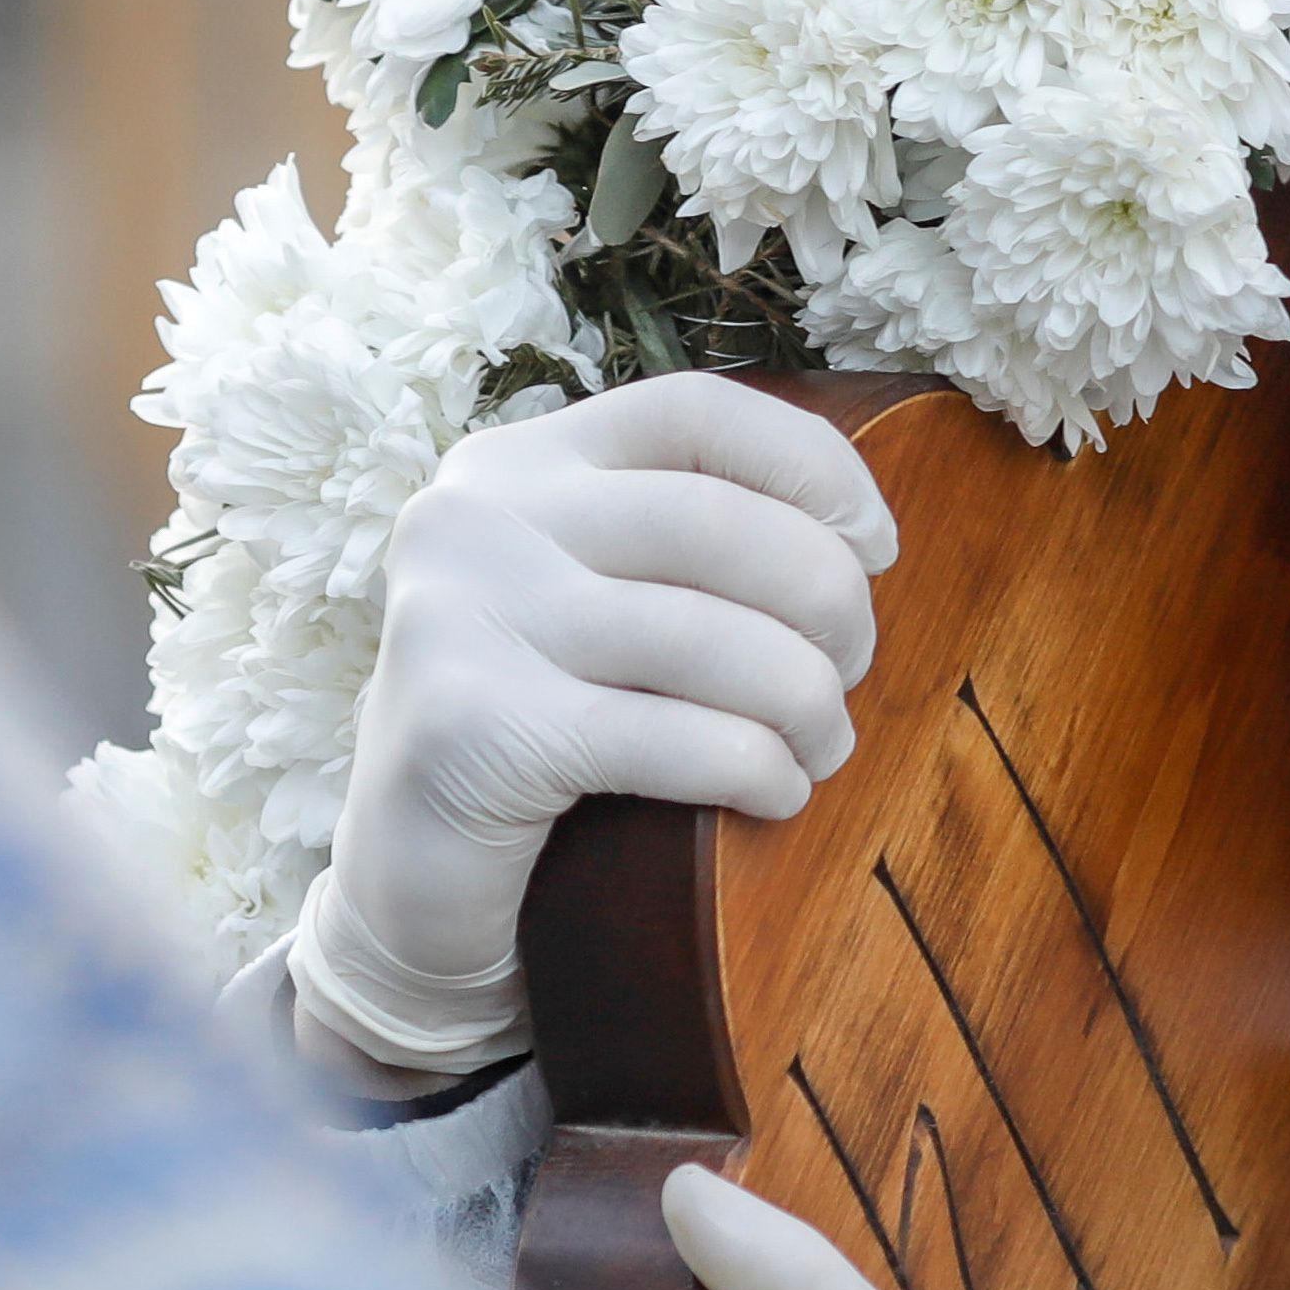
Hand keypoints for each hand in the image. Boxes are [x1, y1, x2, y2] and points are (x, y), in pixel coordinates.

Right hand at [298, 374, 895, 1077]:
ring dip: (804, 699)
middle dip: (826, 601)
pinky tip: (778, 793)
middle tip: (852, 673)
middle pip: (717, 521)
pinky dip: (755, 767)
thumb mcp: (595, 600)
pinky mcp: (473, 725)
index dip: (812, 466)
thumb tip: (857, 537)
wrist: (413, 878)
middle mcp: (477, 515)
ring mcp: (464, 613)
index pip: (693, 411)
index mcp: (518, 463)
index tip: (877, 547)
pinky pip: (671, 736)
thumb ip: (682, 542)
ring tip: (826, 746)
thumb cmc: (544, 728)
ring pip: (708, 635)